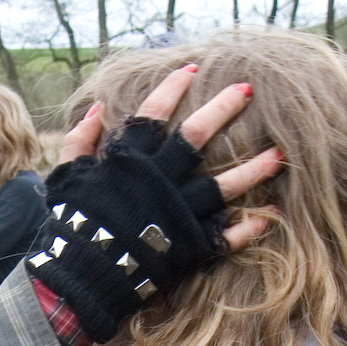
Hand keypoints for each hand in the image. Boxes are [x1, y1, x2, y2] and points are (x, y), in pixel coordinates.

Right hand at [28, 65, 282, 343]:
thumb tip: (97, 108)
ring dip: (254, 170)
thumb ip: (80, 142)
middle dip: (223, 110)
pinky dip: (248, 228)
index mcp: (129, 162)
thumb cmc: (70, 225)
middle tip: (246, 90)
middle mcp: (160, 182)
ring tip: (280, 154)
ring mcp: (178, 215)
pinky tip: (270, 214)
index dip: (171, 88)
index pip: (152, 114)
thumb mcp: (66, 177)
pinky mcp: (188, 247)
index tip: (191, 68)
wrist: (79, 277)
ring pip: (223, 186)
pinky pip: (224, 236)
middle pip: (196, 137)